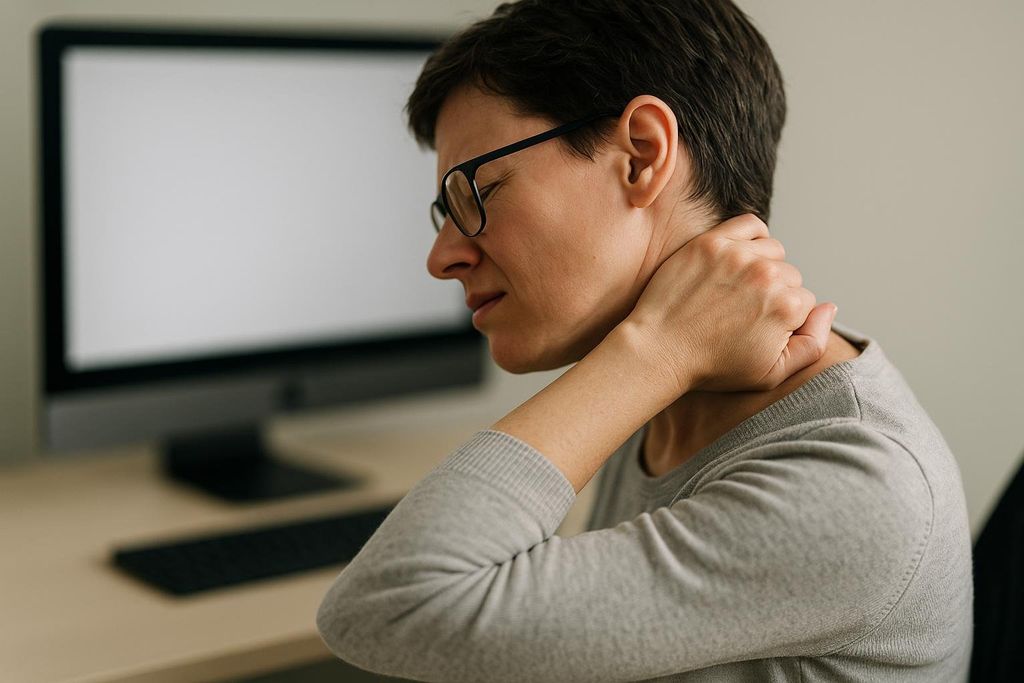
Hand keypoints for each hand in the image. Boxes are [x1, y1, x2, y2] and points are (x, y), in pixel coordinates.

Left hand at [619, 213, 836, 394]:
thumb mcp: (771, 374)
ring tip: (740, 288)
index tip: (759, 329)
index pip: (805, 301)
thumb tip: (830, 307)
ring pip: (773, 250)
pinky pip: (749, 224)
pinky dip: (752, 237)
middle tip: (744, 312)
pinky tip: (741, 256)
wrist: (658, 350)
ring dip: (764, 265)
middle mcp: (765, 276)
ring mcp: (736, 255)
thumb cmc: (712, 367)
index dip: (785, 318)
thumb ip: (812, 343)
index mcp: (786, 307)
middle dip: (774, 293)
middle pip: (790, 276)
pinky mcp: (711, 242)